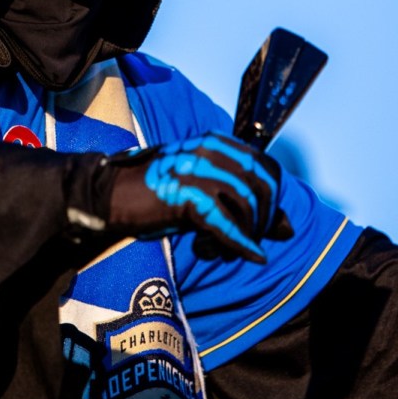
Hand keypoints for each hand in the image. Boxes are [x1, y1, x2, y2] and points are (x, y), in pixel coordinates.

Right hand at [106, 133, 292, 262]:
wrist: (109, 197)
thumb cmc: (155, 196)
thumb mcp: (204, 194)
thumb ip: (244, 205)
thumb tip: (288, 228)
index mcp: (215, 143)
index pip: (266, 168)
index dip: (271, 200)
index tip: (261, 225)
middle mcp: (210, 152)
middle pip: (261, 189)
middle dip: (261, 221)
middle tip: (241, 242)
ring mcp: (198, 171)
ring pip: (246, 207)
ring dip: (243, 236)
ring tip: (220, 250)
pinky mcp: (187, 196)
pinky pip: (227, 224)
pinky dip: (241, 244)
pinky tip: (249, 256)